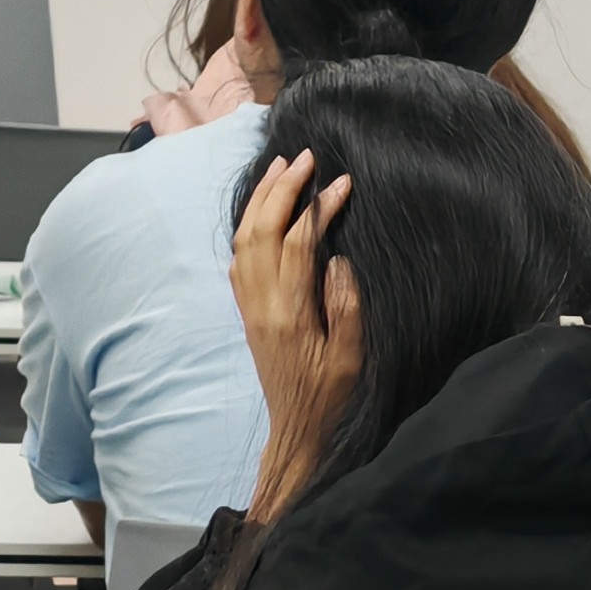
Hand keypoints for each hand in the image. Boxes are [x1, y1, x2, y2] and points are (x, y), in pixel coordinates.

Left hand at [231, 148, 360, 518]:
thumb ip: (346, 307)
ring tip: (279, 168)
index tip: (342, 182)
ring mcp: (249, 306)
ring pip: (244, 239)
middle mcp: (262, 303)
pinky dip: (248, 225)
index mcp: (290, 312)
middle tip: (304, 157)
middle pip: (262, 230)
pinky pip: (239, 257)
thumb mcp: (351, 359)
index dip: (318, 208)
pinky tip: (262, 211)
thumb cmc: (331, 399)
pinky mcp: (247, 312)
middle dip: (280, 189)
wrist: (296, 432)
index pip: (299, 243)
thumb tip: (335, 259)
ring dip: (259, 200)